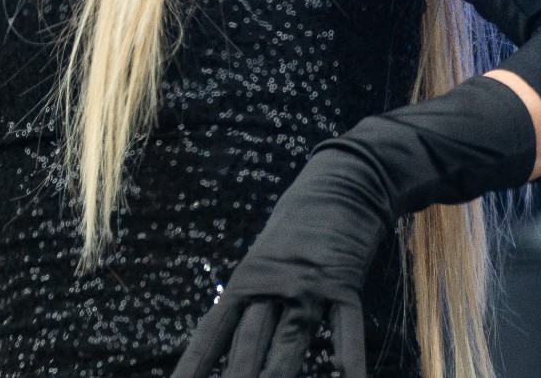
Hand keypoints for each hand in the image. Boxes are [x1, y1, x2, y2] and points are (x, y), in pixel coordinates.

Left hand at [170, 144, 393, 377]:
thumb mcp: (264, 263)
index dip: (192, 366)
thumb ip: (250, 304)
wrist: (337, 182)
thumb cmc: (297, 230)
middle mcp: (270, 288)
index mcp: (243, 284)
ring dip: (277, 374)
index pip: (211, 335)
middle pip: (246, 344)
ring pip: (290, 341)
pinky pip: (346, 331)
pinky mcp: (344, 284)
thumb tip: (230, 343)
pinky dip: (348, 361)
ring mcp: (307, 287)